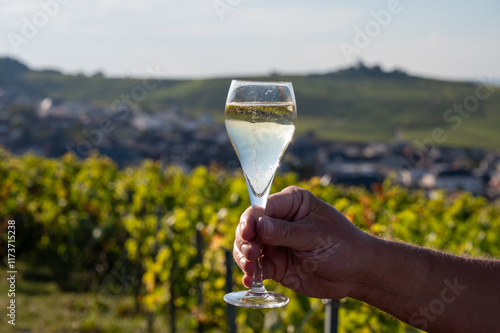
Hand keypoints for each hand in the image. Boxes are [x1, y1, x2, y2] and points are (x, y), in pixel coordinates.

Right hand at [233, 186, 371, 298]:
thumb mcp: (314, 235)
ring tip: (250, 269)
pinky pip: (256, 268)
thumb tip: (258, 225)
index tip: (247, 234)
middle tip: (252, 255)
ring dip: (244, 258)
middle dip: (245, 241)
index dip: (250, 220)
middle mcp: (279, 221)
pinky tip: (249, 281)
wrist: (356, 273)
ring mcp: (275, 243)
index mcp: (290, 203)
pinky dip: (250, 274)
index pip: (261, 207)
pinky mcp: (275, 264)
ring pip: (248, 247)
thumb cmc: (341, 244)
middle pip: (249, 227)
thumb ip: (285, 232)